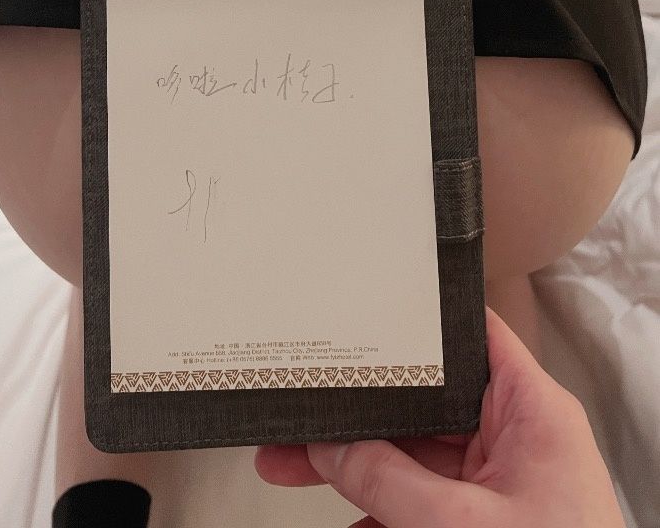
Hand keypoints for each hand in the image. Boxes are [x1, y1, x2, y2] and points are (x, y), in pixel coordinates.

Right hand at [254, 307, 624, 527]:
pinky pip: (425, 496)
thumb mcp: (459, 523)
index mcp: (530, 409)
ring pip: (416, 454)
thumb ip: (390, 481)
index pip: (468, 337)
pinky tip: (346, 518)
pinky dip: (384, 507)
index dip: (415, 322)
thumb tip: (332, 450)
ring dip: (359, 464)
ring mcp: (502, 478)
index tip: (360, 319)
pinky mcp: (489, 515)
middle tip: (303, 416)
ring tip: (296, 464)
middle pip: (424, 401)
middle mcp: (517, 434)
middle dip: (360, 414)